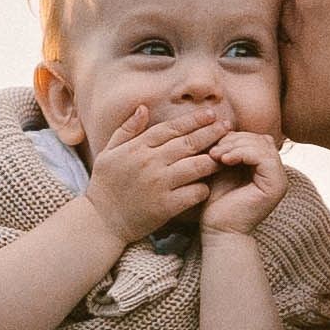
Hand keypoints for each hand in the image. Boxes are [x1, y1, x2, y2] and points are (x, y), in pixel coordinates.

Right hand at [83, 103, 226, 246]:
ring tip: (228, 154)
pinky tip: (211, 184)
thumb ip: (127, 129)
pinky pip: (194, 193)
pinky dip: (204, 188)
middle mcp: (150, 162)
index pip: (171, 128)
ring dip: (214, 159)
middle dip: (211, 133)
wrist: (102, 222)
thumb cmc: (105, 186)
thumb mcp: (109, 152)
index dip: (193, 119)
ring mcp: (159, 184)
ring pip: (196, 166)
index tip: (210, 114)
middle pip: (188, 143)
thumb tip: (143, 107)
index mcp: (137, 148)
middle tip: (227, 127)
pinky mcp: (166, 206)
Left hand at [198, 130, 287, 234]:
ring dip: (236, 145)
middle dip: (234, 139)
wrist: (218, 231)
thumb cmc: (216, 203)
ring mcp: (279, 179)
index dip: (234, 136)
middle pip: (260, 139)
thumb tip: (221, 124)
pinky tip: (223, 160)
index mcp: (266, 169)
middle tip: (212, 149)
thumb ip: (227, 150)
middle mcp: (276, 173)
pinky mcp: (276, 185)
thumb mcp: (221, 169)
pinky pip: (263, 157)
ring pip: (262, 145)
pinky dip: (242, 153)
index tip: (212, 144)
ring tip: (215, 155)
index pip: (255, 139)